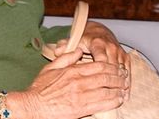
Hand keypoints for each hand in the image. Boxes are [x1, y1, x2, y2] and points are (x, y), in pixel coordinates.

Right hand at [6, 48, 128, 118]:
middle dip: (118, 78)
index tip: (117, 68)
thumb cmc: (39, 88)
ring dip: (118, 89)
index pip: (98, 66)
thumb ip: (66, 58)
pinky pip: (103, 104)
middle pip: (106, 77)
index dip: (111, 66)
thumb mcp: (50, 68)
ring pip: (107, 90)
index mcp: (72, 71)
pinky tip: (118, 100)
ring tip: (124, 89)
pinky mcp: (82, 108)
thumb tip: (78, 50)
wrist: (33, 105)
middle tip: (125, 78)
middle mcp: (79, 82)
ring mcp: (81, 95)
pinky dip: (113, 101)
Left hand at [52, 21, 130, 97]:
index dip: (100, 74)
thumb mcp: (72, 41)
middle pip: (114, 67)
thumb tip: (58, 51)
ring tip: (120, 97)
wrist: (97, 32)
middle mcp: (110, 47)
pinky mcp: (125, 56)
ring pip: (123, 70)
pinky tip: (125, 93)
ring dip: (122, 84)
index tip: (97, 85)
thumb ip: (64, 46)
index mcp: (97, 43)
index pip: (101, 60)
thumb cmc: (83, 39)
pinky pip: (128, 70)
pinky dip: (127, 81)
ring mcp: (119, 52)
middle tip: (109, 95)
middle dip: (112, 82)